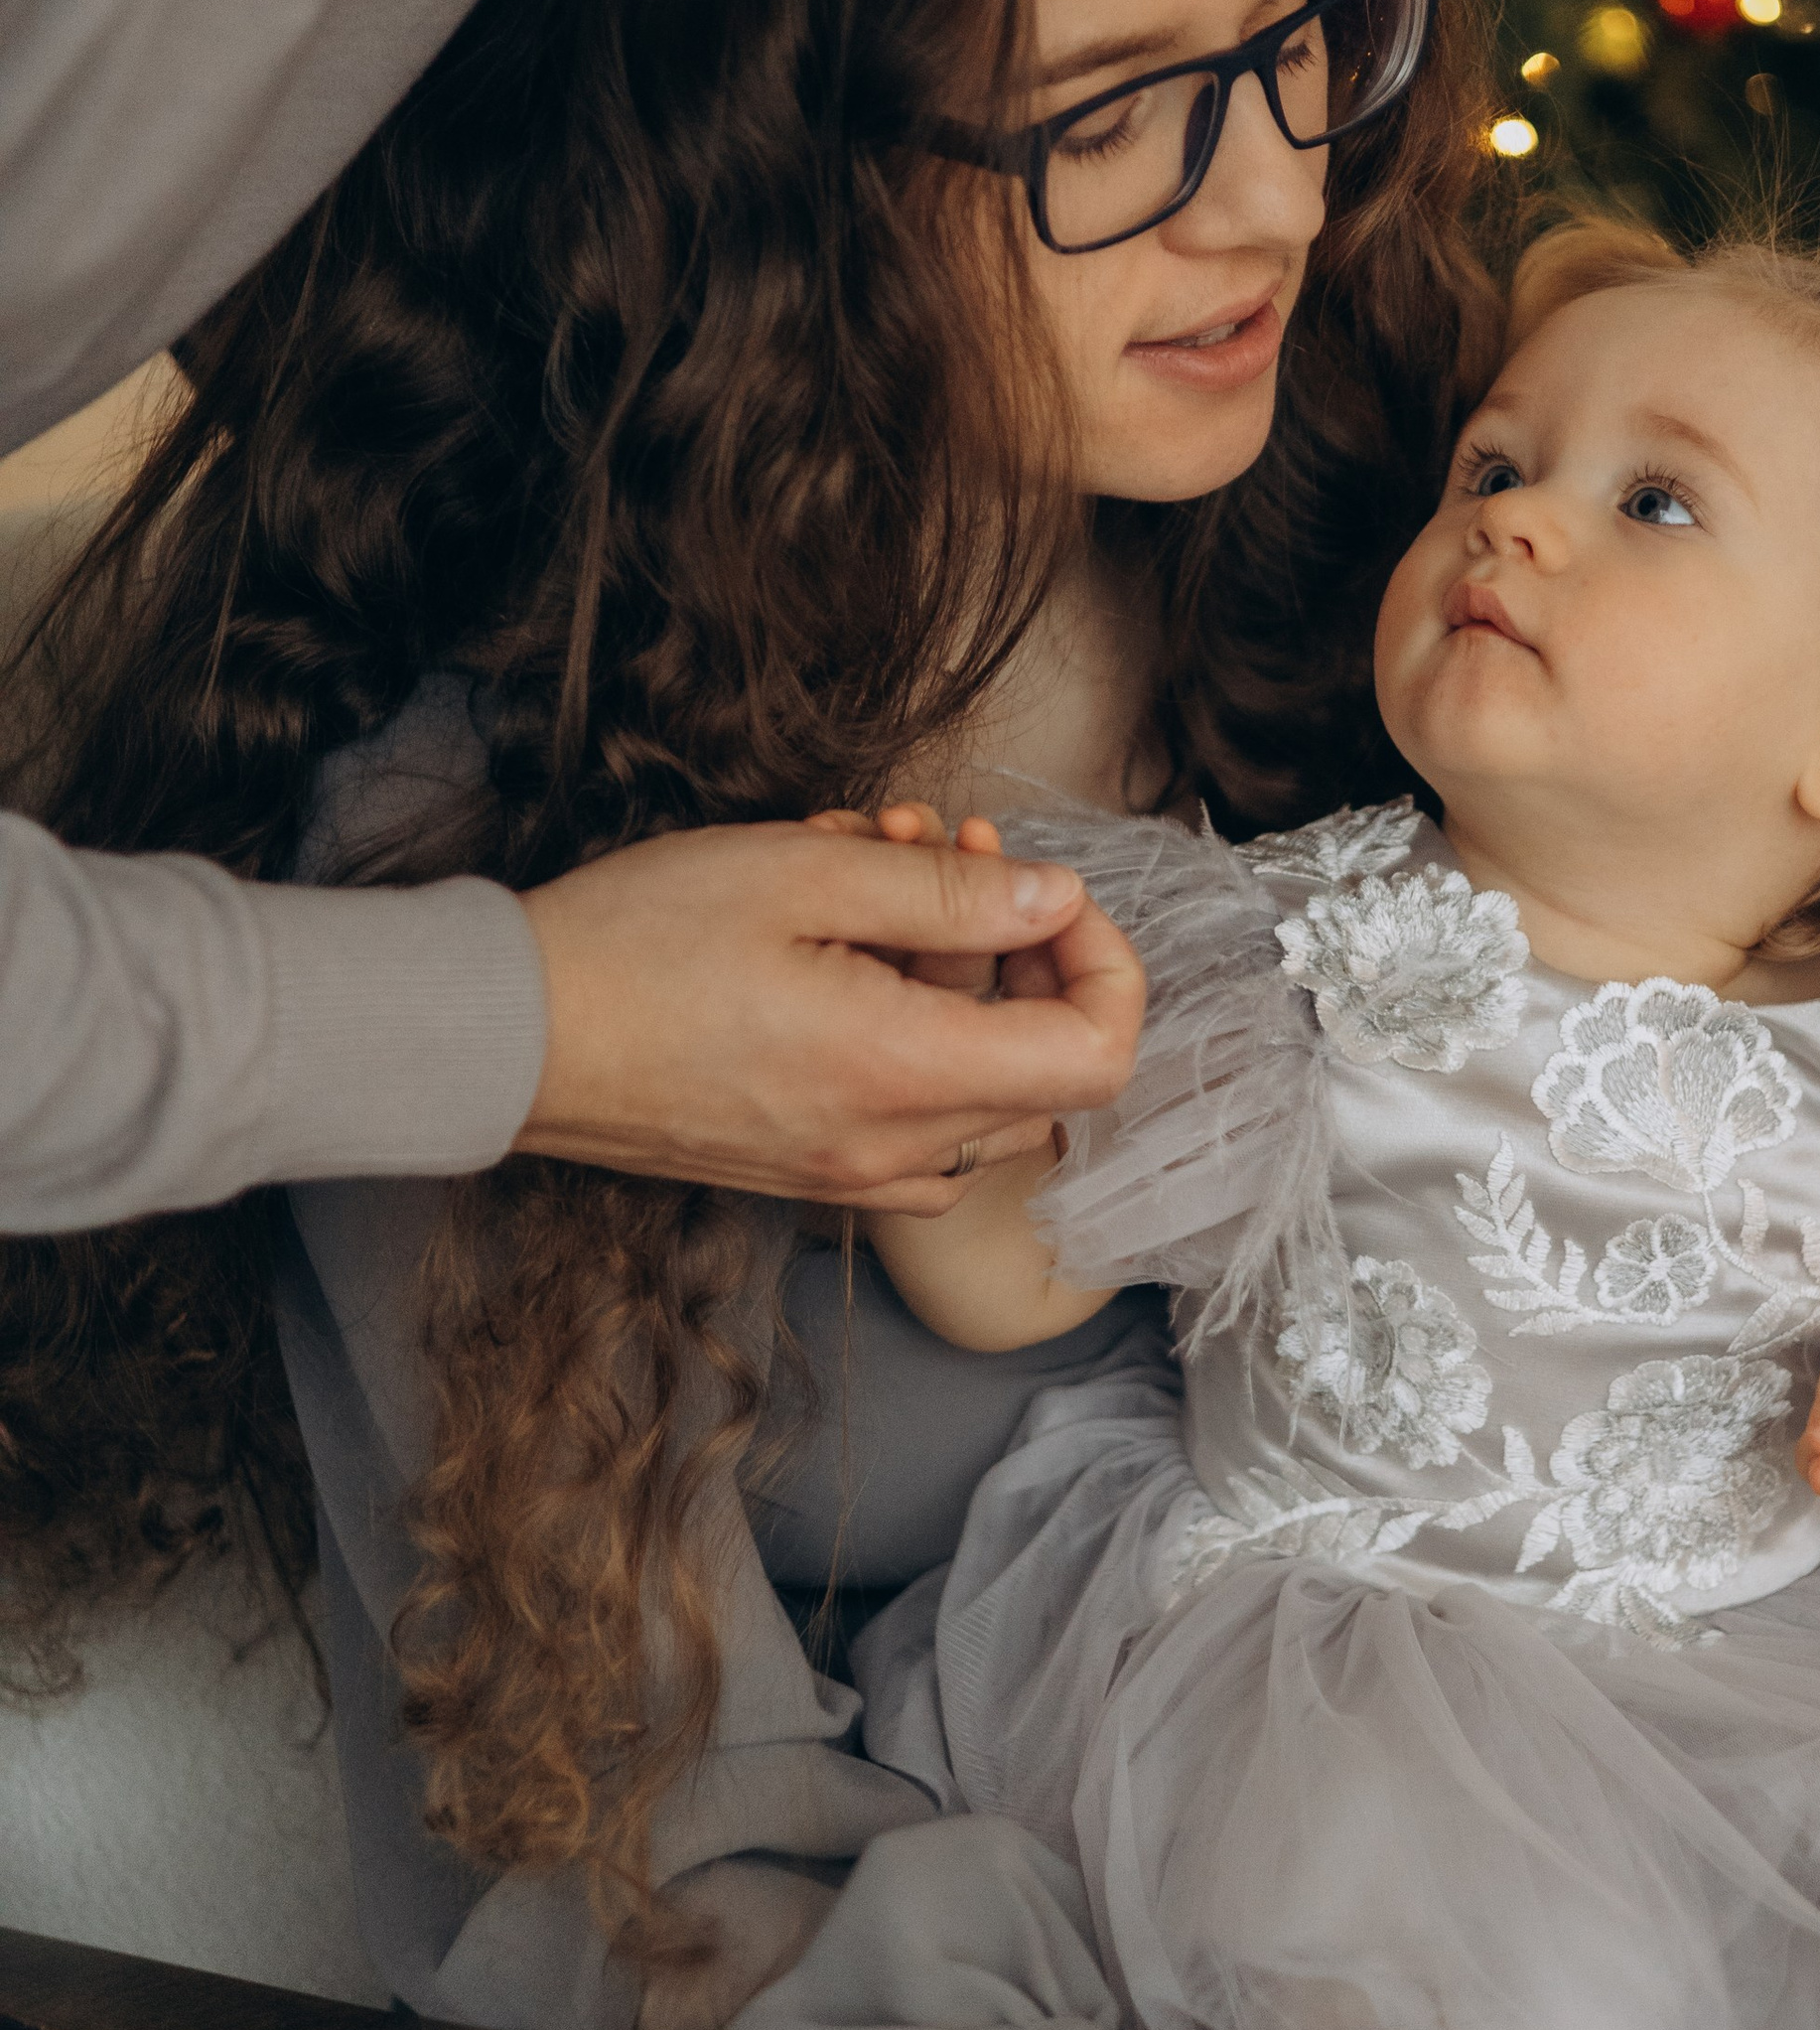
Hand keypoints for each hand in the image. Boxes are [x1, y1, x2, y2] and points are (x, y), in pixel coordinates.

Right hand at [514, 819, 1142, 1209]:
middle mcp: (891, 1147)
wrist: (503, 1037)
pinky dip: (911, 1041)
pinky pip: (914, 1124)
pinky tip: (843, 961)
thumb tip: (1055, 901)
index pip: (1097, 1054)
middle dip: (1019, 952)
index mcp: (904, 1074)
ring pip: (982, 1096)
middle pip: (1047, 1074)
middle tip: (937, 856)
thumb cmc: (635, 944)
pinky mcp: (805, 1170)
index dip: (1105, 961)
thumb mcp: (805, 873)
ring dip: (961, 988)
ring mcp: (847, 1173)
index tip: (1047, 892)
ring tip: (876, 891)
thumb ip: (951, 897)